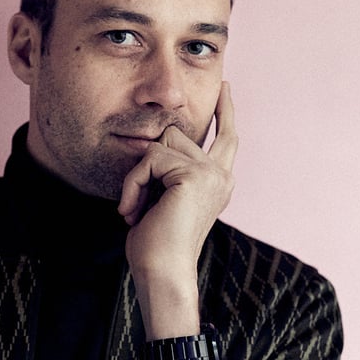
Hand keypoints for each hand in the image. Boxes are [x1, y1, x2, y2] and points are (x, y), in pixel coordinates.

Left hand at [118, 82, 237, 286]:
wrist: (162, 272)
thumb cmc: (155, 246)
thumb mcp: (163, 199)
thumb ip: (167, 172)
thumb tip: (151, 144)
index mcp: (219, 182)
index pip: (226, 137)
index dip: (225, 111)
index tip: (225, 87)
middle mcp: (221, 175)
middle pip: (180, 134)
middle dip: (152, 154)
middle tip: (143, 189)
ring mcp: (211, 173)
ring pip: (161, 144)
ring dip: (137, 176)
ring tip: (135, 209)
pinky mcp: (195, 174)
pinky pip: (150, 159)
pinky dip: (133, 185)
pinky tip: (133, 211)